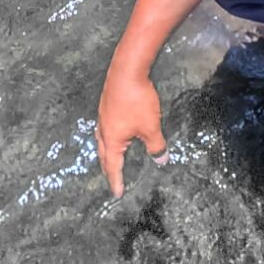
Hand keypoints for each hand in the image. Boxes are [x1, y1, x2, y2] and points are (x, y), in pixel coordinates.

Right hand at [96, 67, 168, 197]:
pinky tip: (115, 130)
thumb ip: (156, 146)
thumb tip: (161, 160)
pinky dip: (109, 135)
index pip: (113, 166)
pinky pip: (105, 126)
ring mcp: (103, 115)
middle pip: (104, 154)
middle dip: (108, 168)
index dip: (116, 180)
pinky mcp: (106, 103)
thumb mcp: (151, 127)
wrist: (126, 70)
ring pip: (102, 139)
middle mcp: (103, 129)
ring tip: (111, 156)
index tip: (117, 193)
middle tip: (112, 178)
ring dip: (106, 150)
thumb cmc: (137, 101)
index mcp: (112, 139)